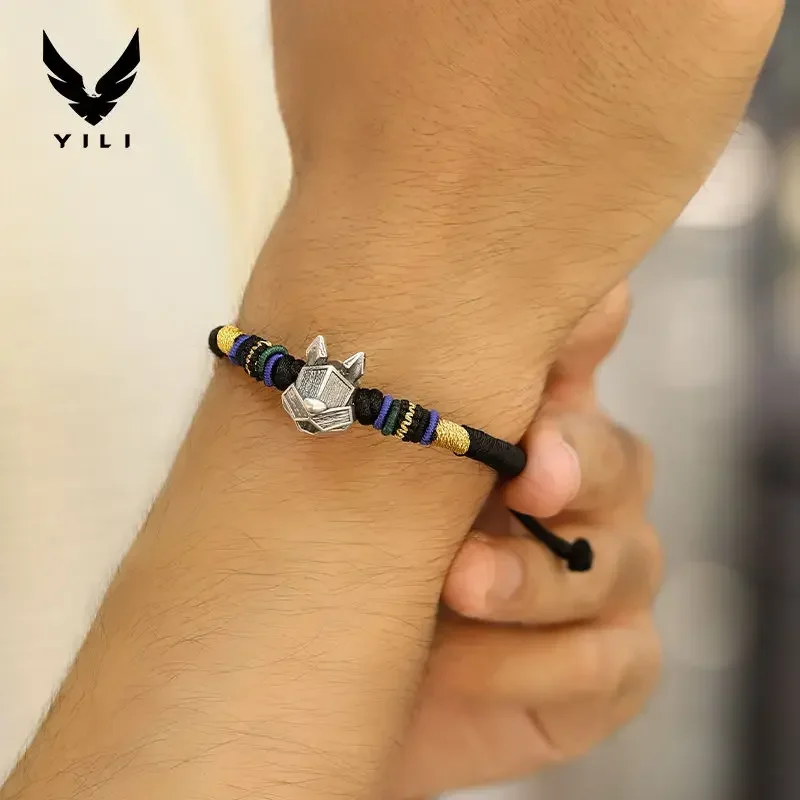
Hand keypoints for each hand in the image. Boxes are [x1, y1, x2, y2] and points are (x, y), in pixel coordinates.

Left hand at [390, 283, 662, 796]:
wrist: (342, 693)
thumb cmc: (355, 564)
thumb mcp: (367, 483)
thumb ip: (400, 416)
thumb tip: (391, 342)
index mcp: (529, 423)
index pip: (585, 348)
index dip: (582, 329)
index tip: (545, 336)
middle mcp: (583, 489)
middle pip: (613, 455)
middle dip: (575, 460)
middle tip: (531, 473)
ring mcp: (608, 577)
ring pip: (613, 561)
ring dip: (532, 575)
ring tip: (458, 585)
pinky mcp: (613, 667)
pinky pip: (603, 662)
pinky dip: (527, 665)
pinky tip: (455, 669)